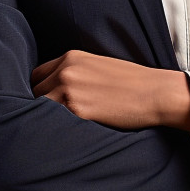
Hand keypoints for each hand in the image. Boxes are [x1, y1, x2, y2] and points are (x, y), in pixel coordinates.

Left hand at [31, 50, 189, 131]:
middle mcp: (66, 71)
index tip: (46, 102)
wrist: (155, 93)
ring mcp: (69, 91)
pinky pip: (52, 122)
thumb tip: (54, 90)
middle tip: (51, 119)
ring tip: (57, 129)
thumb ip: (74, 72)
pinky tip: (67, 132)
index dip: (40, 90)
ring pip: (38, 108)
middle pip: (33, 92)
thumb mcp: (99, 66)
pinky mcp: (76, 111)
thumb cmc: (132, 82)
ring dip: (45, 119)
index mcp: (71, 57)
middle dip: (40, 105)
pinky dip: (55, 129)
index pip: (36, 75)